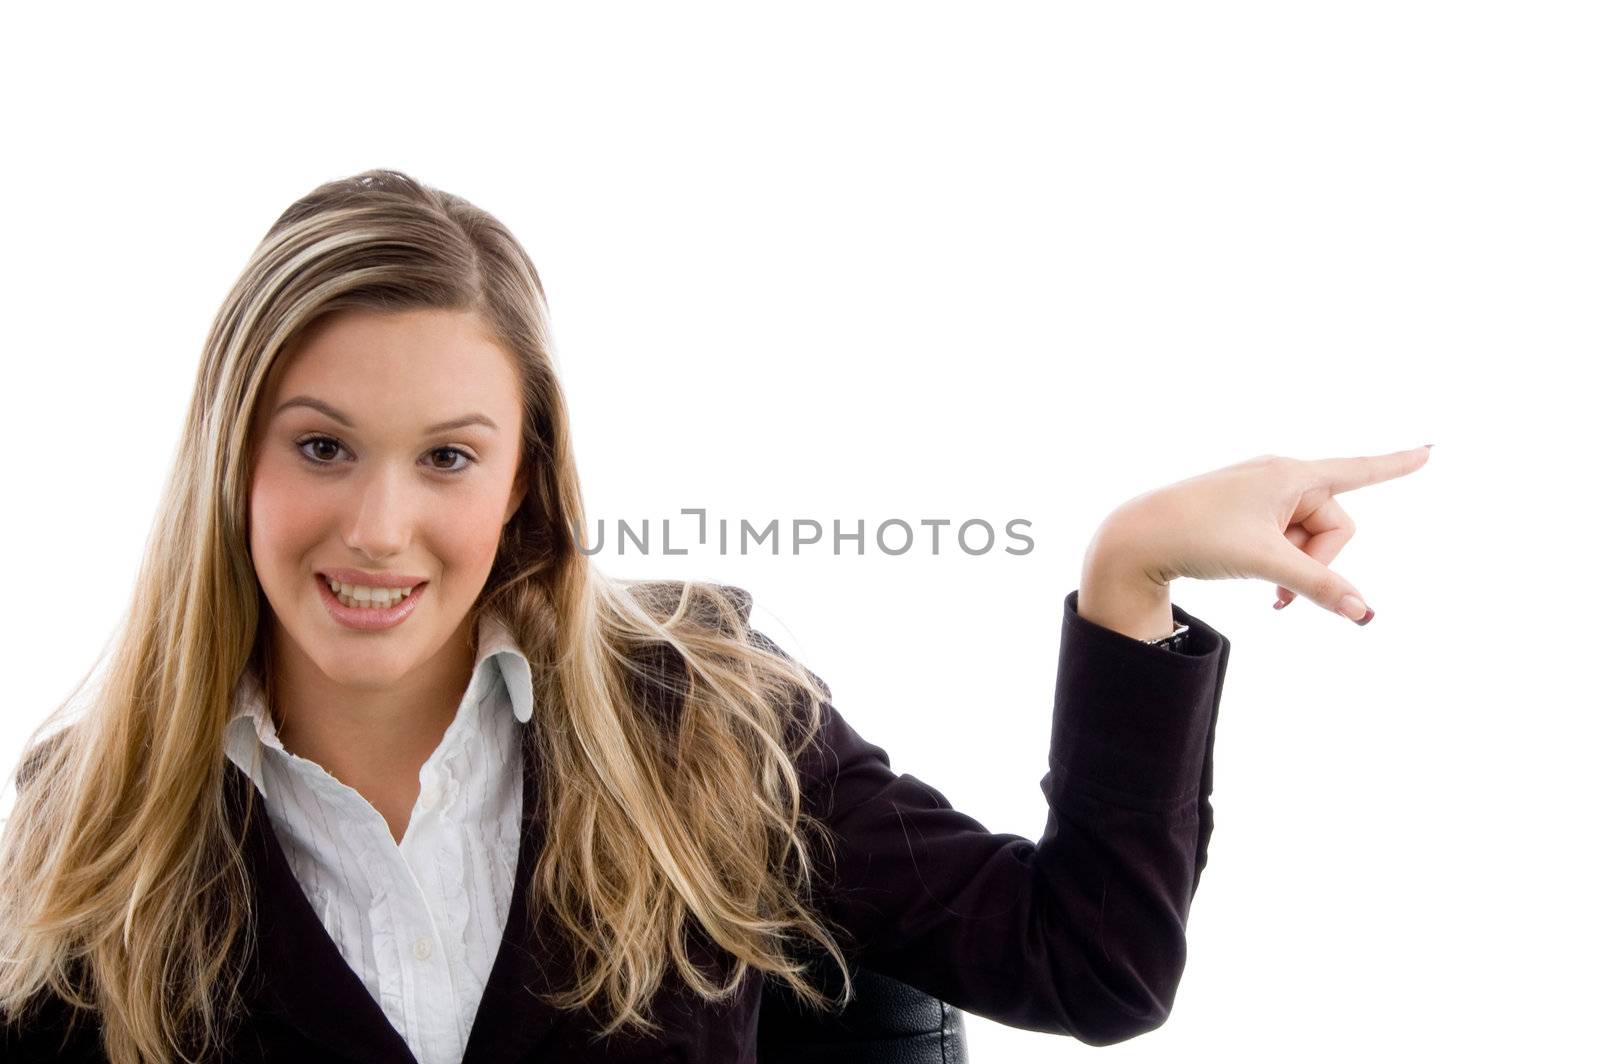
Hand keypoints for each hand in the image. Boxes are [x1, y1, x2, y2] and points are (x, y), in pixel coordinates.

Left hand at [1095, 445, 1432, 624]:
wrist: (1137, 538)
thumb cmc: (1198, 537)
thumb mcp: (1265, 562)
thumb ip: (1319, 585)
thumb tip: (1364, 613)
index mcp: (1290, 473)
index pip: (1358, 470)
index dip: (1397, 465)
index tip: (1430, 450)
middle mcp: (1280, 475)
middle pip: (1333, 525)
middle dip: (1317, 561)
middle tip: (1282, 590)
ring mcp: (1262, 493)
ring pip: (1308, 539)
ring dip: (1297, 569)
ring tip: (1268, 593)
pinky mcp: (1246, 511)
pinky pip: (1285, 540)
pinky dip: (1280, 565)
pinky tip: (1267, 590)